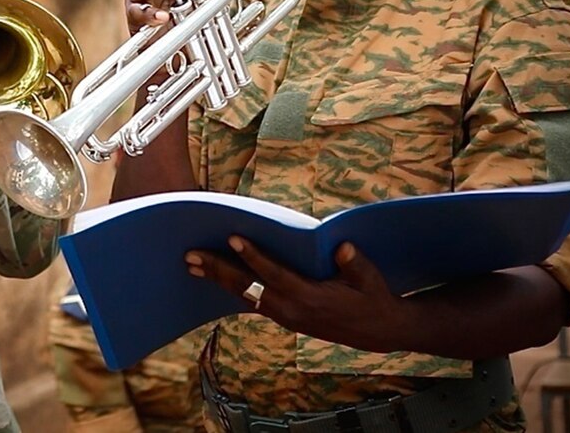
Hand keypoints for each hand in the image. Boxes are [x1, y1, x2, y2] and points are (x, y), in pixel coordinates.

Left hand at [185, 237, 407, 352]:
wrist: (378, 332)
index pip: (274, 274)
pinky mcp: (284, 318)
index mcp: (310, 297)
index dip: (253, 256)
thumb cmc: (374, 297)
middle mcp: (291, 310)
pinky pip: (252, 302)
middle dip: (218, 270)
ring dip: (218, 280)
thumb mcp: (371, 280)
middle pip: (248, 288)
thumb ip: (355, 264)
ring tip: (192, 265)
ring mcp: (286, 317)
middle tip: (191, 256)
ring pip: (245, 296)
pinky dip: (233, 289)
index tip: (233, 238)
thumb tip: (343, 248)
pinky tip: (215, 278)